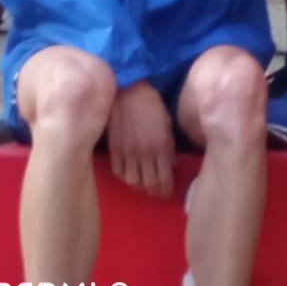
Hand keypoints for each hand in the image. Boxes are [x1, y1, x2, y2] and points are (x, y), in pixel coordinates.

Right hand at [107, 83, 174, 198]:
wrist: (129, 92)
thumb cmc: (152, 105)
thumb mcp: (167, 124)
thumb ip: (170, 146)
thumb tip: (172, 166)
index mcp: (160, 145)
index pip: (164, 177)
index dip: (166, 189)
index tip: (168, 193)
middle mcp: (144, 152)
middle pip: (148, 183)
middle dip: (154, 191)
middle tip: (157, 193)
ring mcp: (127, 152)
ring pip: (132, 181)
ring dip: (139, 186)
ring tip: (143, 186)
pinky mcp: (114, 149)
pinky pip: (118, 171)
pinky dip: (124, 178)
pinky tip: (130, 176)